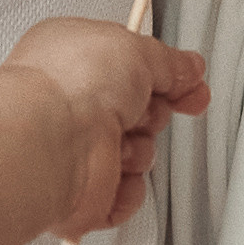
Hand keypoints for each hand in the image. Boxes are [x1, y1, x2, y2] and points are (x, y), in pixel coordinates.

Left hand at [7, 20, 208, 238]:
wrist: (54, 139)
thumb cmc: (73, 84)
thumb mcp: (137, 47)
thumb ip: (170, 62)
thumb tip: (189, 69)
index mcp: (75, 61)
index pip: (128, 69)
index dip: (163, 77)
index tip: (187, 84)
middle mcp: (72, 106)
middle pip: (139, 114)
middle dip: (151, 114)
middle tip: (136, 109)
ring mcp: (76, 150)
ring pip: (138, 155)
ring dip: (139, 149)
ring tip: (117, 140)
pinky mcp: (82, 193)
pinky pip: (127, 196)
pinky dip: (128, 189)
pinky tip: (114, 171)